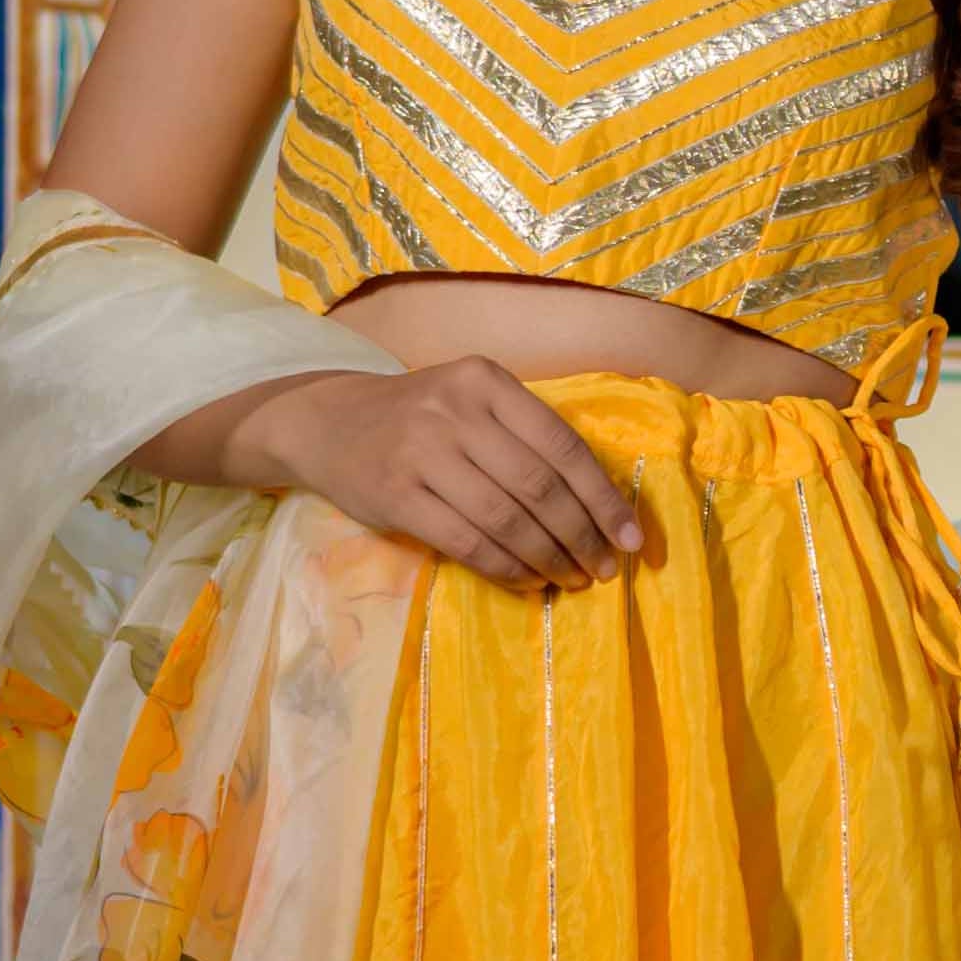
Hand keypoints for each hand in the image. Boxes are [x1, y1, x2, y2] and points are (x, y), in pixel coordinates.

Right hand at [230, 361, 643, 592]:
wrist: (328, 422)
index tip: (632, 537)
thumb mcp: (471, 400)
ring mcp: (422, 452)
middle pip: (540, 486)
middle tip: (606, 568)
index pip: (562, 444)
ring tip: (573, 578)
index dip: (603, 497)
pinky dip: (507, 567)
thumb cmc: (419, 416)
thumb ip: (525, 436)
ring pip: (507, 519)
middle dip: (583, 536)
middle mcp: (456, 411)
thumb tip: (600, 504)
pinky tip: (528, 579)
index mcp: (486, 381)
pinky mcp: (396, 496)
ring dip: (549, 557)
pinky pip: (467, 542)